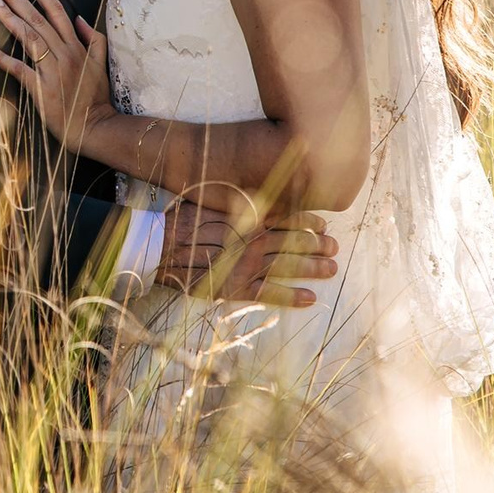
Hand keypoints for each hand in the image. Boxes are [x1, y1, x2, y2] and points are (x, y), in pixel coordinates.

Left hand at [0, 0, 114, 152]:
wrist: (96, 126)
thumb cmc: (95, 97)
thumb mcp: (101, 63)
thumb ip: (93, 38)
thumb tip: (79, 18)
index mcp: (76, 45)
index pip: (56, 10)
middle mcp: (64, 53)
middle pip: (38, 18)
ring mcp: (53, 70)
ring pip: (29, 37)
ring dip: (9, 18)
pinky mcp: (42, 89)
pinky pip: (20, 70)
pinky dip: (2, 59)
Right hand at [159, 198, 336, 306]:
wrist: (159, 245)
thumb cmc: (181, 220)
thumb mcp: (211, 201)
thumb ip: (236, 201)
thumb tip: (257, 194)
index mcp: (248, 218)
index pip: (286, 218)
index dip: (308, 222)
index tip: (323, 225)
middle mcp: (253, 240)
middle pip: (294, 242)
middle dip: (317, 245)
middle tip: (334, 248)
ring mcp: (246, 265)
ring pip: (288, 266)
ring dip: (312, 268)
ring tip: (331, 269)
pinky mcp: (236, 288)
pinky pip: (269, 293)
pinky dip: (291, 297)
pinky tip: (309, 298)